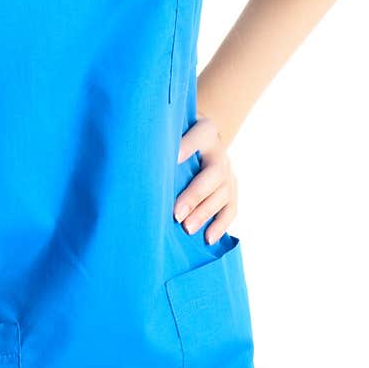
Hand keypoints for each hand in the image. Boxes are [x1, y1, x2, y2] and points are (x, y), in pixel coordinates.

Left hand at [173, 114, 237, 243]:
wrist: (200, 137)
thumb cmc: (176, 135)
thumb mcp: (171, 128)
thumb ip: (161, 138)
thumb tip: (136, 153)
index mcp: (205, 131)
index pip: (200, 135)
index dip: (188, 146)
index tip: (173, 158)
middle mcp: (220, 152)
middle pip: (213, 173)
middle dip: (195, 195)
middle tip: (176, 214)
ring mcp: (229, 171)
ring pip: (223, 194)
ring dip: (205, 213)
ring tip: (187, 229)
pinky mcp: (232, 189)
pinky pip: (231, 209)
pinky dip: (221, 225)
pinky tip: (207, 238)